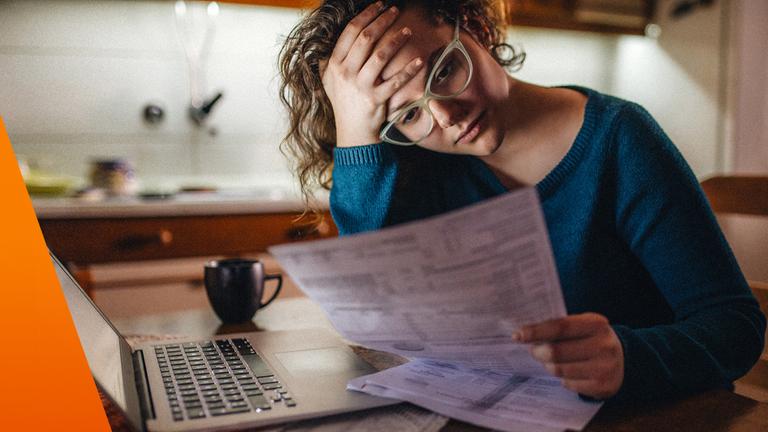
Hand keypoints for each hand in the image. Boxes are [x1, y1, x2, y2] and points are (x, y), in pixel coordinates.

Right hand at [320, 2, 424, 146]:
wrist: (351, 131)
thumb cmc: (342, 103)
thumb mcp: (329, 81)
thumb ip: (328, 61)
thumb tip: (330, 41)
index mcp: (334, 64)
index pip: (351, 32)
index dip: (366, 15)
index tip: (379, 5)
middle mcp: (346, 73)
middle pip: (366, 39)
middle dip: (382, 21)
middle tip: (395, 11)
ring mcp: (361, 87)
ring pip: (380, 56)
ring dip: (396, 40)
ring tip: (407, 30)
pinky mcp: (376, 100)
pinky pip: (395, 81)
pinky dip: (409, 70)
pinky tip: (420, 60)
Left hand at [514, 313, 623, 398]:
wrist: (624, 361)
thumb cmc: (592, 340)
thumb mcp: (583, 326)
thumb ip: (560, 328)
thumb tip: (526, 333)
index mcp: (596, 324)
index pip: (560, 326)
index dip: (536, 331)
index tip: (518, 335)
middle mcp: (603, 345)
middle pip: (556, 352)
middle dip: (538, 352)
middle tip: (534, 350)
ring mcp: (605, 367)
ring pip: (559, 370)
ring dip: (549, 366)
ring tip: (551, 361)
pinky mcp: (603, 386)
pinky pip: (568, 384)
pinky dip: (563, 379)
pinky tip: (569, 372)